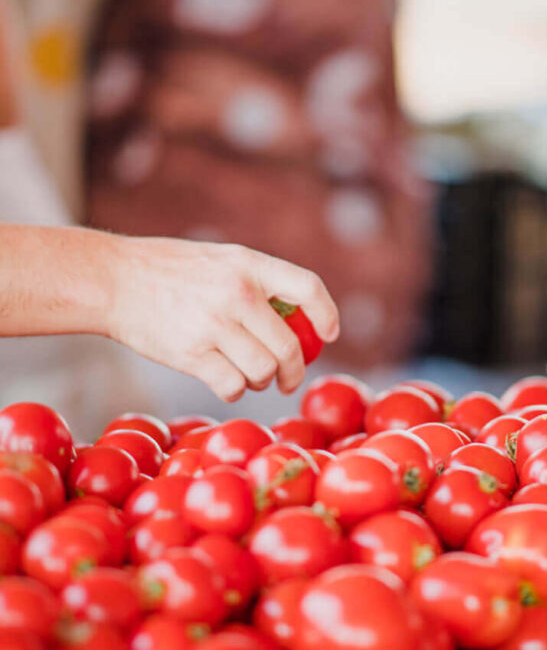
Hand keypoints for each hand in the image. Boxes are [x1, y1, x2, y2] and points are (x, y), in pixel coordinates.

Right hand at [106, 235, 339, 400]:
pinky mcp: (192, 354)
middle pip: (290, 346)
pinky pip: (233, 386)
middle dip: (294, 370)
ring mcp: (214, 324)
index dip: (327, 315)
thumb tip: (298, 321)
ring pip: (264, 370)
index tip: (330, 335)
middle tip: (287, 378)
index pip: (308, 288)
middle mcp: (237, 293)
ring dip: (262, 381)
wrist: (114, 280)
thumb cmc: (171, 271)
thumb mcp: (221, 259)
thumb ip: (257, 283)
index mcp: (249, 264)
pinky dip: (235, 391)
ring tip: (251, 376)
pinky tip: (226, 382)